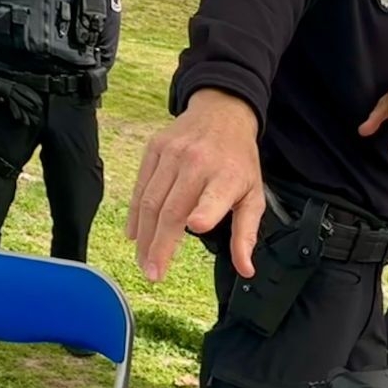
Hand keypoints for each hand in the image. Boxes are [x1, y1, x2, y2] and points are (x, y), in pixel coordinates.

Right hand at [127, 88, 263, 281]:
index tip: (195, 226)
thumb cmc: (239, 161)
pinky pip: (140, 187)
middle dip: (159, 246)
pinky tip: (134, 235)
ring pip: (151, 201)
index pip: (214, 195)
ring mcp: (172, 154)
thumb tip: (245, 269)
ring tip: (144, 262)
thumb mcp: (253, 195)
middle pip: (172, 209)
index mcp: (227, 176)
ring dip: (144, 236)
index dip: (204, 210)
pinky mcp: (154, 149)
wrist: (222, 113)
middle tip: (154, 274)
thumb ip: (246, 234)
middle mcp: (198, 163)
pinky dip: (135, 215)